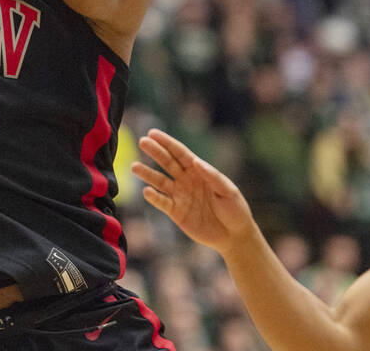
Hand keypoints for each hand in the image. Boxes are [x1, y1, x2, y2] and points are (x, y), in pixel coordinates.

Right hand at [131, 128, 252, 254]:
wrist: (234, 236)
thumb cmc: (235, 209)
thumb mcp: (228, 191)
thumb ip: (212, 176)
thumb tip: (196, 161)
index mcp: (199, 171)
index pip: (180, 153)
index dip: (167, 143)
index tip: (153, 133)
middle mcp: (186, 180)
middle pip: (168, 163)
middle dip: (155, 152)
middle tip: (142, 141)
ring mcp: (180, 196)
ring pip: (160, 181)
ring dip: (148, 174)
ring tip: (134, 166)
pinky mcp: (176, 212)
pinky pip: (162, 203)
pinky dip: (154, 197)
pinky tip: (146, 191)